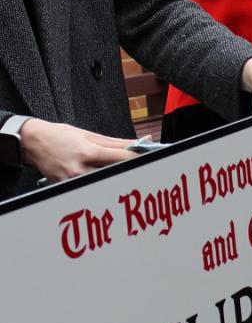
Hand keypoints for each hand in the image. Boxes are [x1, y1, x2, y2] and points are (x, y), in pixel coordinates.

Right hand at [20, 120, 135, 180]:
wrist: (34, 143)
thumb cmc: (60, 136)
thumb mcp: (88, 135)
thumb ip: (115, 143)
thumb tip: (137, 144)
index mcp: (88, 152)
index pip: (121, 159)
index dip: (136, 159)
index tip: (147, 158)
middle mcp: (81, 169)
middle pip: (114, 174)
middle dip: (127, 171)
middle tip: (139, 169)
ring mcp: (73, 181)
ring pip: (103, 183)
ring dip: (114, 179)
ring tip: (119, 175)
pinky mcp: (67, 188)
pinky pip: (89, 187)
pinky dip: (99, 183)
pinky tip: (101, 179)